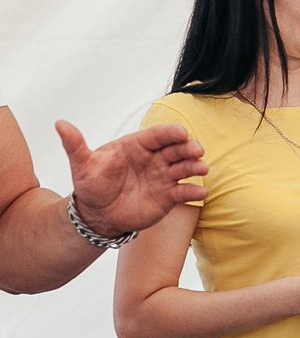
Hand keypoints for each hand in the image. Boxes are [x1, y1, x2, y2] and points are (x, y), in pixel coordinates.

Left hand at [62, 121, 207, 236]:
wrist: (98, 214)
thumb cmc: (91, 185)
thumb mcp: (82, 164)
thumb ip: (75, 145)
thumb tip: (59, 124)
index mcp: (136, 146)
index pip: (157, 136)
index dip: (170, 133)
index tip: (181, 133)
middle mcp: (153, 159)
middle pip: (176, 149)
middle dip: (188, 148)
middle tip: (197, 150)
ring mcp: (163, 177)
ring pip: (184, 168)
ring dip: (195, 167)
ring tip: (201, 169)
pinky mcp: (168, 197)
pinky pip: (184, 192)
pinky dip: (194, 191)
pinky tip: (201, 191)